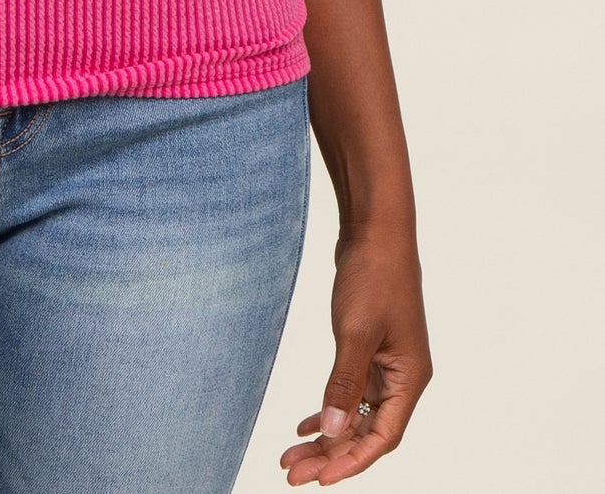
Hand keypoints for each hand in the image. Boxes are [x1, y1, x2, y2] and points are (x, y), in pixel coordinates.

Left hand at [280, 227, 431, 484]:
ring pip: (355, 414)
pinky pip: (349, 393)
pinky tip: (304, 425)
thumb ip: (344, 382)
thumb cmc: (374, 277)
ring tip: (290, 456)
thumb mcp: (356, 333)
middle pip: (366, 432)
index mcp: (409, 380)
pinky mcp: (368, 349)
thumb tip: (333, 429)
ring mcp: (385, 364)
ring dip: (326, 435)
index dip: (351, 461)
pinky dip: (329, 408)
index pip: (382, 438)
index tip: (319, 480)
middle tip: (292, 474)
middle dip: (331, 454)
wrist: (374, 231)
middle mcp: (402, 378)